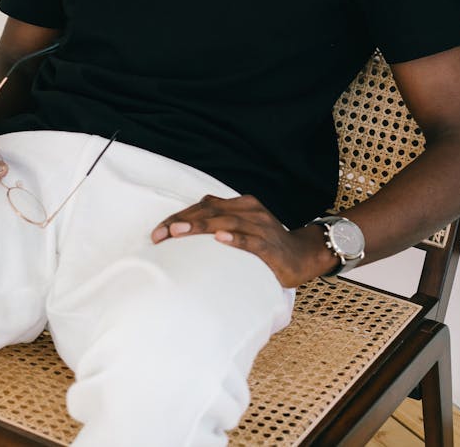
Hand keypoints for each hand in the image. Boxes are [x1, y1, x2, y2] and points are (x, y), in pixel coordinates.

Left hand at [151, 194, 335, 287]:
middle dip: (182, 221)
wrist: (302, 255)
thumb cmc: (266, 243)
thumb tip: (188, 224)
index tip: (157, 232)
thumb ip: (221, 221)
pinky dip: (235, 238)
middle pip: (210, 210)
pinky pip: (251, 240)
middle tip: (159, 234)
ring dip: (200, 225)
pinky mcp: (270, 246)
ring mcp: (260, 226)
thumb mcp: (242, 227)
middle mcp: (249, 210)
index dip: (179, 216)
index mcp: (240, 204)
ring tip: (178, 231)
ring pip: (225, 222)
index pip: (204, 205)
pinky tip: (220, 238)